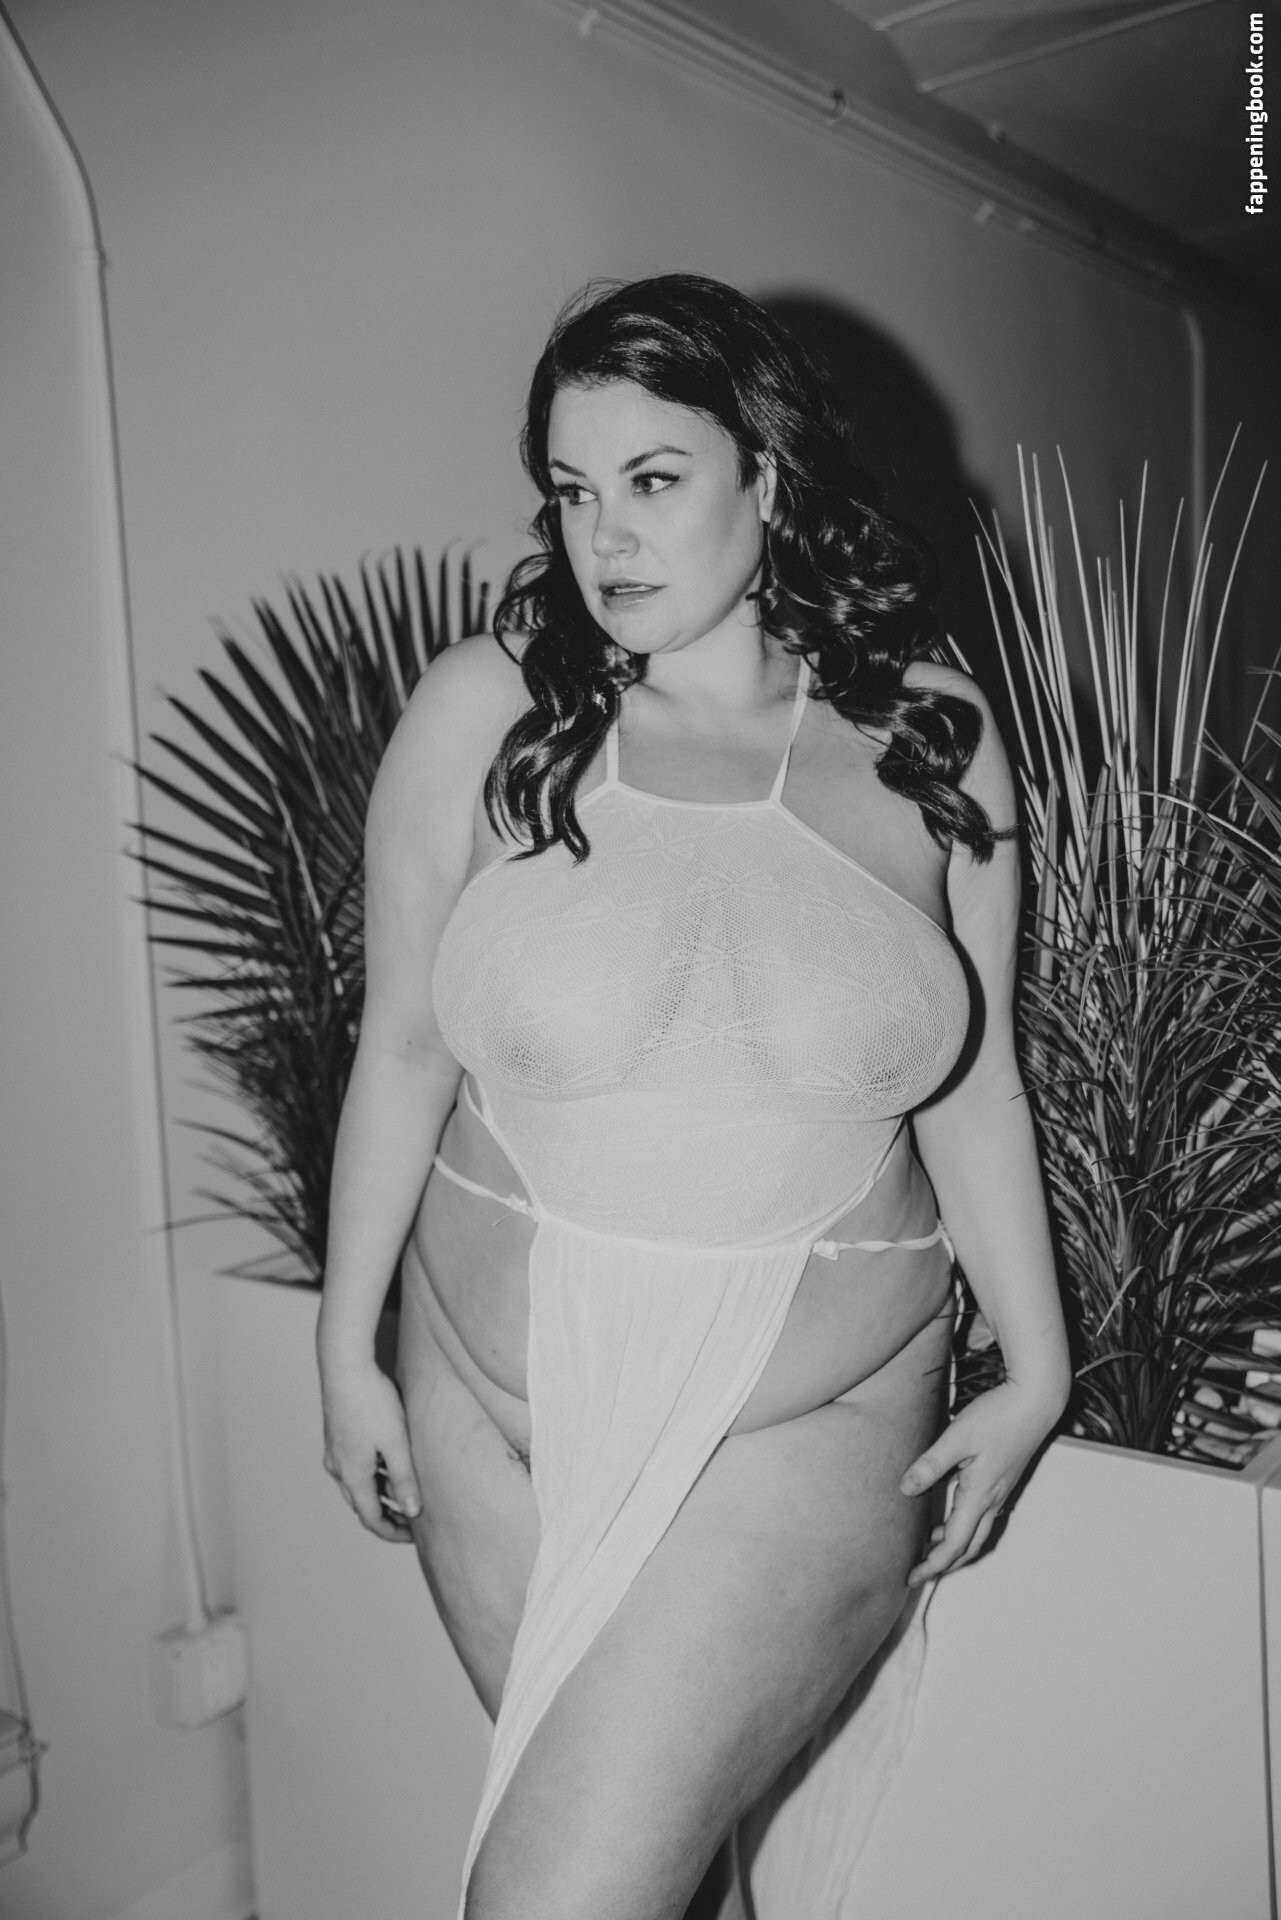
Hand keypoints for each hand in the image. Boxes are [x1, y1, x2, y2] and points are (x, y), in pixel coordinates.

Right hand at [319, 1353, 422, 1542]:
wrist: (345, 1365)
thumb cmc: (373, 1402)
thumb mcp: (396, 1443)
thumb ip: (404, 1479)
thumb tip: (412, 1512)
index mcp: (353, 1476)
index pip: (371, 1518)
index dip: (392, 1532)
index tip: (413, 1536)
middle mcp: (338, 1468)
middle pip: (362, 1504)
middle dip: (387, 1515)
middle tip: (412, 1518)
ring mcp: (334, 1452)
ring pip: (358, 1484)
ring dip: (380, 1493)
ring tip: (406, 1490)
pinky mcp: (336, 1436)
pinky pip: (354, 1466)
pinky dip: (372, 1474)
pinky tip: (390, 1461)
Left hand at [899, 1377, 1067, 1586]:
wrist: (1035, 1402)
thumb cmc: (999, 1416)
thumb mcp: (957, 1438)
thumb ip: (931, 1464)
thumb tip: (906, 1489)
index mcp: (980, 1495)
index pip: (954, 1544)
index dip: (932, 1564)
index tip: (911, 1577)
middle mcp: (992, 1500)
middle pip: (969, 1546)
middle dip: (944, 1564)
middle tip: (919, 1571)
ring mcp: (999, 1491)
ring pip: (977, 1532)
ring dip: (955, 1546)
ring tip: (929, 1547)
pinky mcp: (1001, 1479)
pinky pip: (981, 1515)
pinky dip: (964, 1526)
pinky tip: (948, 1514)